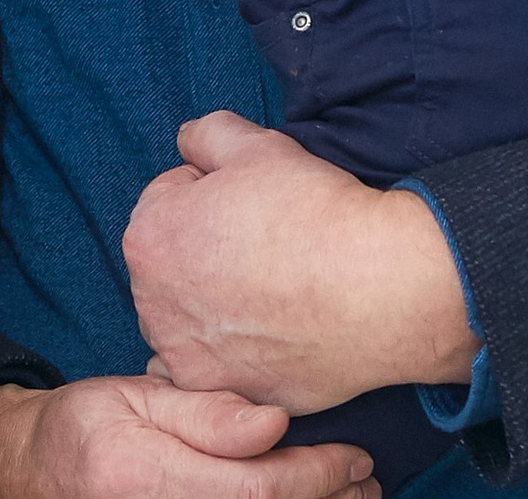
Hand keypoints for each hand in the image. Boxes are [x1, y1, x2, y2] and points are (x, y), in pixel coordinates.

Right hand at [0, 378, 375, 498]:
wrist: (31, 480)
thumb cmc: (83, 429)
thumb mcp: (133, 398)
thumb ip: (204, 414)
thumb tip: (275, 423)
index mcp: (148, 478)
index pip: (259, 488)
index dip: (318, 475)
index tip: (355, 455)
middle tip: (369, 482)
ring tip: (353, 497)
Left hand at [124, 113, 475, 413]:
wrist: (379, 287)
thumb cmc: (315, 213)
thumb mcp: (255, 144)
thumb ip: (205, 134)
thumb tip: (189, 143)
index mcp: (148, 237)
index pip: (169, 199)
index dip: (215, 191)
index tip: (256, 204)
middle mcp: (152, 303)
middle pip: (175, 261)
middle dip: (207, 248)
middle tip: (267, 245)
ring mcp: (186, 355)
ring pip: (193, 315)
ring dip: (219, 301)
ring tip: (275, 288)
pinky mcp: (223, 392)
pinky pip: (219, 364)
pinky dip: (241, 349)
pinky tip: (279, 328)